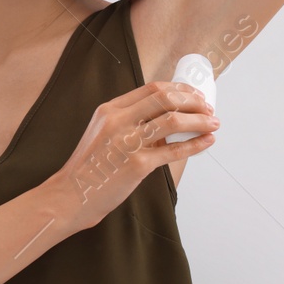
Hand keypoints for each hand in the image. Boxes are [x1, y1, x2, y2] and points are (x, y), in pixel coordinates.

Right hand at [48, 80, 217, 232]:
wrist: (71, 194)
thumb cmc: (90, 167)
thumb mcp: (102, 132)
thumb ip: (128, 121)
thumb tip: (165, 116)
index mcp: (110, 109)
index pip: (152, 89)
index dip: (180, 89)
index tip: (195, 95)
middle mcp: (119, 121)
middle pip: (166, 99)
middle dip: (194, 102)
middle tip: (208, 110)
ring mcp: (128, 142)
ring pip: (174, 121)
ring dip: (200, 121)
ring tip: (213, 124)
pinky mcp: (137, 165)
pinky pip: (173, 150)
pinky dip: (195, 144)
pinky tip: (207, 141)